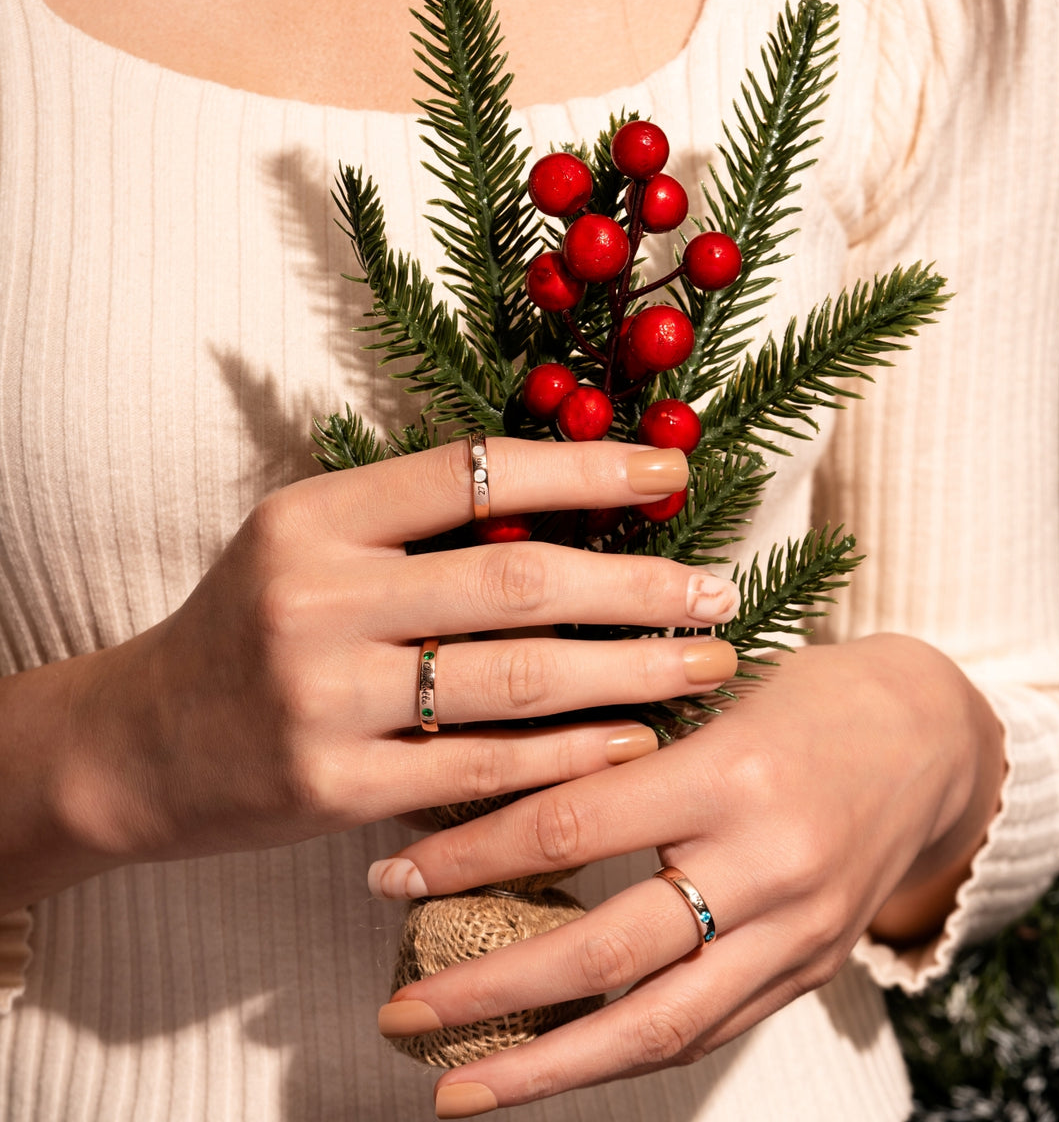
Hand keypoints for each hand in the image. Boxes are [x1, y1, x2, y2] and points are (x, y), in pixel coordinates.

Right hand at [2, 438, 741, 910]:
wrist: (139, 745)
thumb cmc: (251, 628)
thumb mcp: (312, 546)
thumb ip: (418, 529)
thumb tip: (572, 512)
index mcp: (315, 516)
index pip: (473, 472)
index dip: (584, 470)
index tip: (670, 477)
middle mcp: (315, 596)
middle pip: (516, 581)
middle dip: (638, 587)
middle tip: (720, 592)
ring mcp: (323, 696)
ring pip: (515, 678)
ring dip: (629, 672)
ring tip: (707, 663)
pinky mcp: (332, 787)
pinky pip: (482, 767)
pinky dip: (571, 753)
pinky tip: (636, 738)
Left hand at [371, 633, 1005, 1115]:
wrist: (932, 738)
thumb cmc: (807, 695)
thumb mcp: (713, 690)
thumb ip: (620, 743)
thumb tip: (491, 790)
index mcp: (728, 775)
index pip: (570, 828)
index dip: (469, 858)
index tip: (394, 880)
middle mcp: (767, 866)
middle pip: (605, 954)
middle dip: (490, 993)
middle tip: (401, 1015)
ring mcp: (797, 932)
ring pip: (658, 1026)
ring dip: (548, 1070)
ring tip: (460, 1092)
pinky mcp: (812, 968)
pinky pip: (709, 1031)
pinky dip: (625, 1057)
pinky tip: (562, 1069)